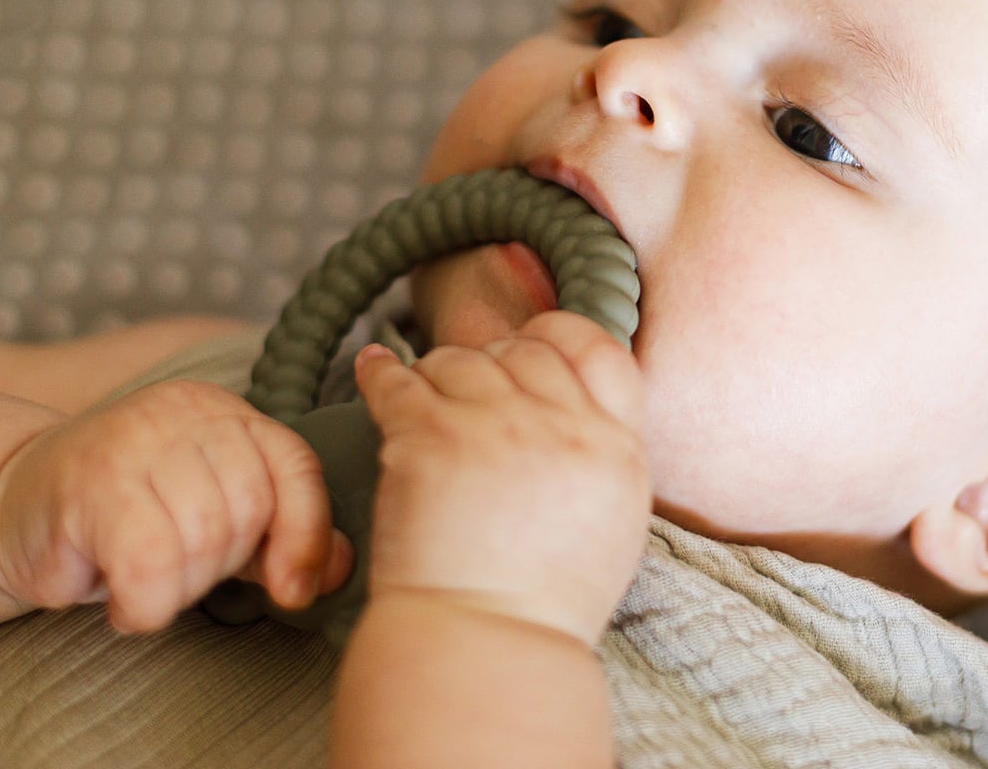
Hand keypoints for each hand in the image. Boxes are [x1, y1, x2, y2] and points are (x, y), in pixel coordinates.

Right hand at [0, 379, 352, 632]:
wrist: (7, 508)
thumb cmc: (122, 521)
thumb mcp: (210, 522)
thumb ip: (277, 538)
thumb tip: (343, 568)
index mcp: (223, 413)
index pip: (293, 467)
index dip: (306, 533)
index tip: (294, 590)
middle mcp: (182, 413)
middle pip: (249, 509)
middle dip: (219, 565)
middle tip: (175, 574)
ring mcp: (133, 440)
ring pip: (203, 538)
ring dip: (177, 587)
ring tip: (146, 581)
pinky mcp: (89, 483)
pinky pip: (150, 564)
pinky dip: (145, 603)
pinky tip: (126, 603)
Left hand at [354, 310, 649, 644]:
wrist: (489, 646)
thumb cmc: (543, 606)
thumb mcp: (613, 525)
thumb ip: (603, 460)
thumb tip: (577, 418)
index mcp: (615, 447)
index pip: (597, 350)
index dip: (559, 341)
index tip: (530, 351)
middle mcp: (562, 425)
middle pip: (524, 350)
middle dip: (493, 360)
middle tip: (466, 389)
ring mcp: (496, 426)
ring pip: (460, 360)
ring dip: (437, 374)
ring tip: (422, 398)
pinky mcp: (432, 437)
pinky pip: (399, 380)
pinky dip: (380, 372)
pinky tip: (372, 368)